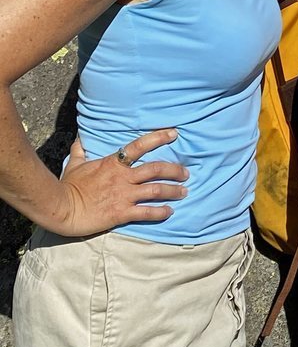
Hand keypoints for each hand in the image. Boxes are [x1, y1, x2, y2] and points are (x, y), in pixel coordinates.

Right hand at [53, 130, 188, 236]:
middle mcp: (123, 177)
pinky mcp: (121, 213)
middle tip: (186, 172)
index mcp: (114, 163)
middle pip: (155, 168)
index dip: (159, 137)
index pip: (140, 145)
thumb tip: (80, 138)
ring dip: (173, 190)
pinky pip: (145, 212)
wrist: (61, 208)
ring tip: (184, 192)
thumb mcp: (75, 164)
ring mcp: (124, 195)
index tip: (174, 133)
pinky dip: (160, 212)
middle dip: (174, 170)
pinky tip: (170, 212)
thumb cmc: (68, 185)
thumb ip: (81, 150)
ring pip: (155, 190)